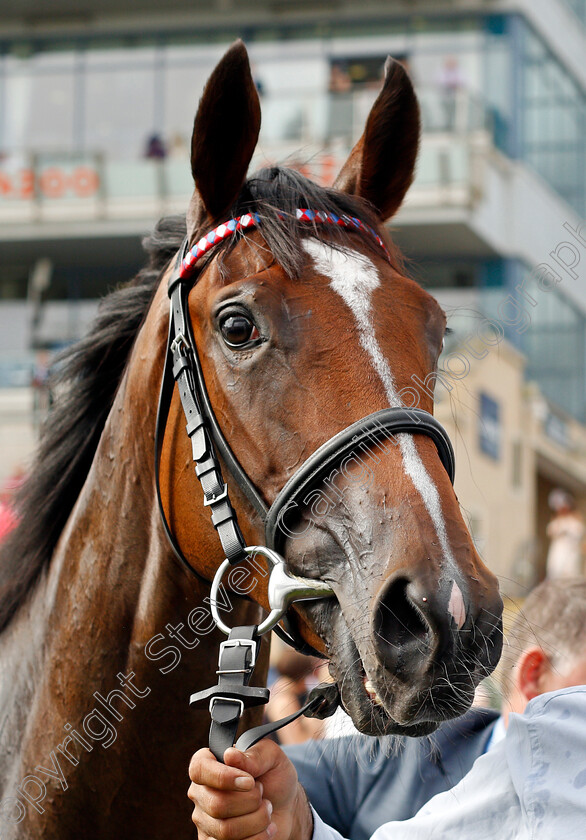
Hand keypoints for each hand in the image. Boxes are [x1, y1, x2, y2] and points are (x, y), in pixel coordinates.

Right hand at [188, 739, 312, 839]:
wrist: (284, 805)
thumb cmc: (273, 775)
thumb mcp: (271, 756)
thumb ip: (253, 754)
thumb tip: (229, 755)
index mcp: (208, 763)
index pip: (199, 769)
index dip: (223, 777)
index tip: (250, 781)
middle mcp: (201, 792)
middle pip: (217, 805)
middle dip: (250, 801)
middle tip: (262, 794)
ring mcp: (204, 820)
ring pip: (226, 830)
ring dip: (257, 820)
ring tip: (267, 810)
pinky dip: (257, 838)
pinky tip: (265, 828)